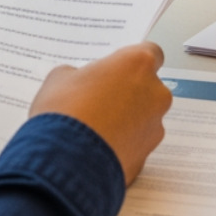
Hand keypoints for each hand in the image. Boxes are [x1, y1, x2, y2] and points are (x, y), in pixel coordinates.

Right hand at [29, 43, 172, 183]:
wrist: (65, 162)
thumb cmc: (65, 113)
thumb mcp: (59, 79)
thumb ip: (78, 74)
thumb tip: (78, 82)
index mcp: (138, 64)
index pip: (150, 53)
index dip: (131, 63)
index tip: (116, 70)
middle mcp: (155, 93)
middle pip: (148, 88)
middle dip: (128, 93)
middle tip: (99, 100)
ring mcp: (155, 127)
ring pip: (144, 119)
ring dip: (126, 121)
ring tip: (95, 129)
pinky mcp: (147, 157)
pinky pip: (136, 145)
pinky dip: (122, 145)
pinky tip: (98, 149)